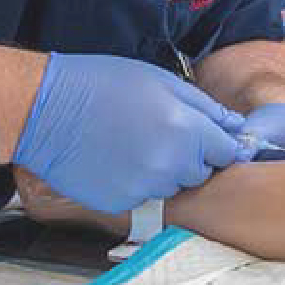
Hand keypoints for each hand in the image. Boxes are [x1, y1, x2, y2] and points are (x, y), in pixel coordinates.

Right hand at [13, 54, 243, 212]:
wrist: (47, 111)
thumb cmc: (102, 85)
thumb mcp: (161, 80)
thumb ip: (205, 107)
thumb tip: (237, 127)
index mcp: (186, 131)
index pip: (228, 152)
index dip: (219, 144)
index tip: (210, 139)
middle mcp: (171, 166)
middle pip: (201, 173)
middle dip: (190, 157)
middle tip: (160, 133)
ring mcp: (145, 188)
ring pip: (172, 187)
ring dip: (163, 171)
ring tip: (133, 144)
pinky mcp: (122, 203)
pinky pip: (144, 197)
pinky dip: (136, 182)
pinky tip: (116, 160)